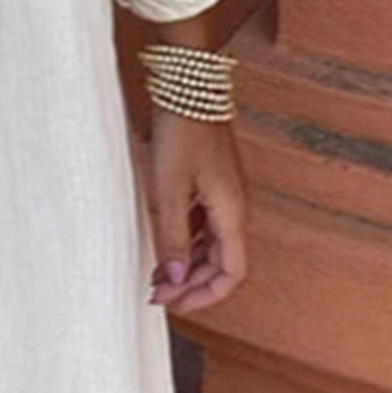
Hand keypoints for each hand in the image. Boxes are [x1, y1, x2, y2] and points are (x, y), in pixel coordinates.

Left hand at [145, 108, 249, 315]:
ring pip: (212, 245)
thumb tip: (177, 279)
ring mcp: (225, 195)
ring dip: (188, 265)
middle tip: (157, 294)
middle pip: (222, 263)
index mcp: (232, 214)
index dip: (206, 296)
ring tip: (156, 275)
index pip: (232, 274)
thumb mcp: (169, 190)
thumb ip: (172, 237)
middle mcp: (235, 208)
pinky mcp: (212, 183)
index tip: (175, 304)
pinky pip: (204, 225)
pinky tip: (163, 244)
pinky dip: (186, 241)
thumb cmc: (180, 133)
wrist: (189, 88)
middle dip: (192, 284)